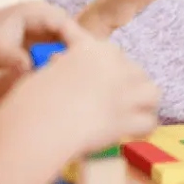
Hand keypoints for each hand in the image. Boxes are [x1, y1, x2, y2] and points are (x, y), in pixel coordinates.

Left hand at [0, 1, 90, 73]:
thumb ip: (15, 59)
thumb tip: (30, 68)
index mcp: (34, 11)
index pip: (65, 23)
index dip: (76, 40)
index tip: (83, 59)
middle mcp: (43, 14)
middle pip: (71, 31)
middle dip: (78, 48)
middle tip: (85, 70)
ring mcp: (43, 25)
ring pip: (67, 39)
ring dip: (70, 54)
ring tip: (77, 73)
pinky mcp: (42, 37)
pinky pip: (59, 46)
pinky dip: (61, 57)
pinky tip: (62, 73)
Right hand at [14, 33, 160, 153]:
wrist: (38, 125)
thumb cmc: (31, 100)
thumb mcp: (45, 73)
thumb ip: (62, 67)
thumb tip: (61, 64)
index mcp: (92, 48)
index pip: (108, 52)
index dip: (105, 64)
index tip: (100, 74)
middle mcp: (115, 65)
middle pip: (135, 71)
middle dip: (127, 84)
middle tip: (115, 99)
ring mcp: (125, 91)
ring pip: (152, 92)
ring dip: (144, 102)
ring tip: (135, 113)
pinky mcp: (129, 116)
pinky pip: (149, 121)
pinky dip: (142, 129)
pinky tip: (134, 134)